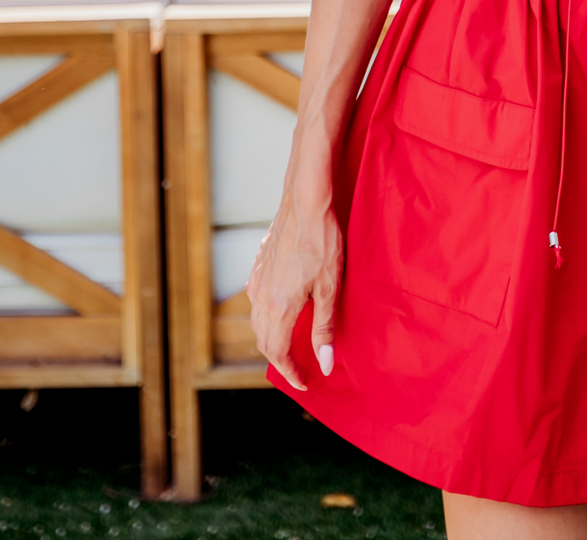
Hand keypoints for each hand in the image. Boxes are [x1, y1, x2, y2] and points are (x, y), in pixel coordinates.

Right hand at [246, 189, 342, 392]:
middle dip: (280, 360)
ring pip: (258, 323)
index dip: (291, 373)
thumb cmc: (322, 242)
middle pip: (265, 342)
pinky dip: (267, 317)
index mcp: (279, 308)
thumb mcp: (330, 288)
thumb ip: (324, 329)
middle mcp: (261, 298)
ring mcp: (257, 281)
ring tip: (290, 345)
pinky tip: (281, 310)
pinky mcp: (257, 267)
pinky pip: (257, 301)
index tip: (304, 383)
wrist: (305, 202)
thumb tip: (325, 364)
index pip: (278, 354)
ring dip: (272, 339)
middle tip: (299, 369)